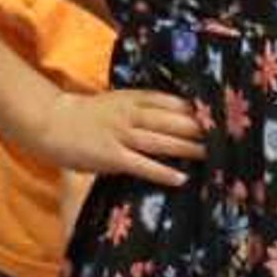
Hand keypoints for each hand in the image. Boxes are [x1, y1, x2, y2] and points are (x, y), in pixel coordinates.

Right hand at [37, 86, 207, 187]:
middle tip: (226, 139)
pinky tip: (181, 178)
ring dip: (189, 149)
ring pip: (162, 141)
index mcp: (132, 98)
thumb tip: (180, 117)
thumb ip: (143, 107)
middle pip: (172, 121)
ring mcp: (120, 135)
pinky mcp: (111, 156)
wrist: (49, 121)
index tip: (220, 117)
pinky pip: (142, 165)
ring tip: (212, 156)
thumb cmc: (87, 115)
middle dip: (200, 130)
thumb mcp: (117, 102)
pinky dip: (162, 172)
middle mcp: (129, 114)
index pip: (171, 101)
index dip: (197, 109)